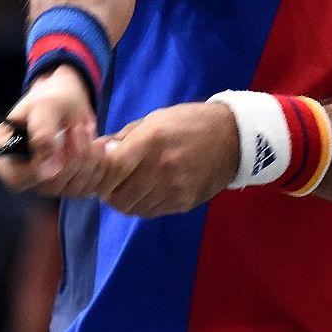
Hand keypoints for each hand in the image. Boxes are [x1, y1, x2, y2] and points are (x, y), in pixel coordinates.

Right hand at [0, 65, 102, 197]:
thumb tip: (47, 171)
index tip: (60, 148)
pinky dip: (98, 164)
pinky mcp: (67, 183)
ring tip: (86, 130)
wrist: (69, 100)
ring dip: (88, 158)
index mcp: (5, 153)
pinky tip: (96, 144)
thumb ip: (42, 135)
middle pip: (49, 187)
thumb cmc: (51, 98)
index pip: (16, 179)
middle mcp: (23, 173)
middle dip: (72, 157)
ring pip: (71, 188)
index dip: (40, 171)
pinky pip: (88, 186)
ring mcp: (45, 181)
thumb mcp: (46, 107)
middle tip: (78, 128)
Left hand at [94, 101, 238, 217]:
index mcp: (151, 141)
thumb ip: (123, 138)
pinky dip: (142, 203)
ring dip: (124, 198)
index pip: (110, 170)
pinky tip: (148, 189)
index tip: (98, 169)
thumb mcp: (154, 120)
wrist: (234, 138)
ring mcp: (173, 189)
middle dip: (108, 189)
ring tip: (131, 183)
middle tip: (113, 178)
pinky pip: (150, 211)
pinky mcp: (183, 203)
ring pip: (131, 208)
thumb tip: (97, 152)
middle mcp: (161, 169)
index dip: (98, 174)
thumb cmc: (190, 122)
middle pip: (117, 196)